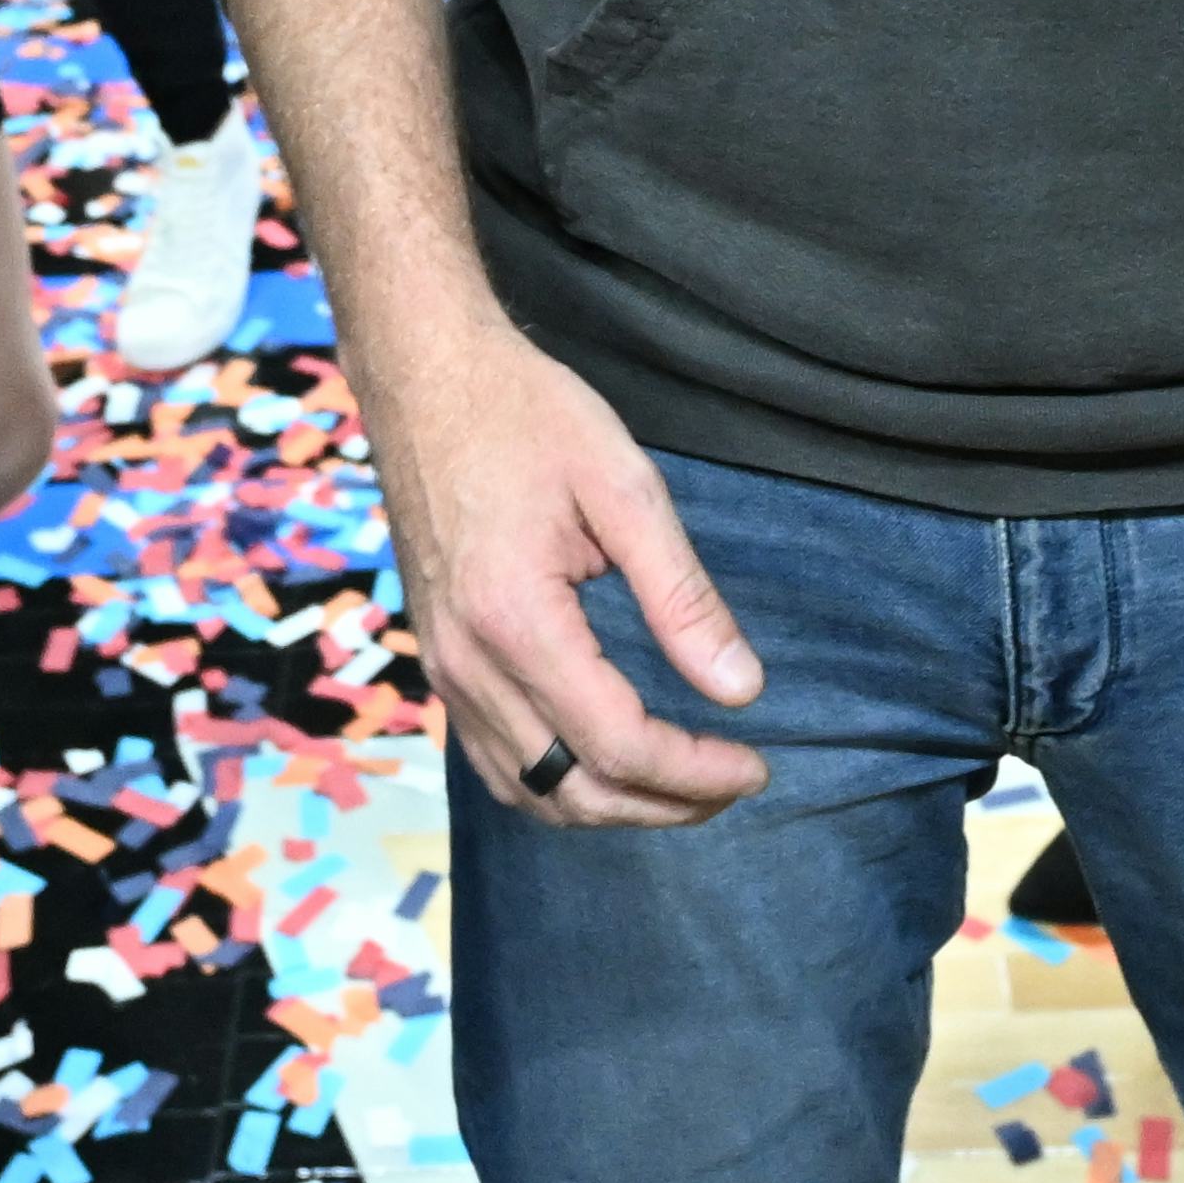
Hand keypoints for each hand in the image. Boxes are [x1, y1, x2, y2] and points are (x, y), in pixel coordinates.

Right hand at [355, 299, 764, 825]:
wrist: (425, 376)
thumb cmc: (526, 415)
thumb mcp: (625, 488)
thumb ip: (682, 597)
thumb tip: (741, 690)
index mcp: (516, 619)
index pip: (618, 744)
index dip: (695, 772)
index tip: (758, 764)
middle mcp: (468, 662)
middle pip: (573, 789)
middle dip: (665, 805)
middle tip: (735, 782)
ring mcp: (443, 668)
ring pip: (529, 790)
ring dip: (612, 806)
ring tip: (684, 786)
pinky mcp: (438, 659)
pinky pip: (495, 761)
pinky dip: (558, 786)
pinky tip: (608, 765)